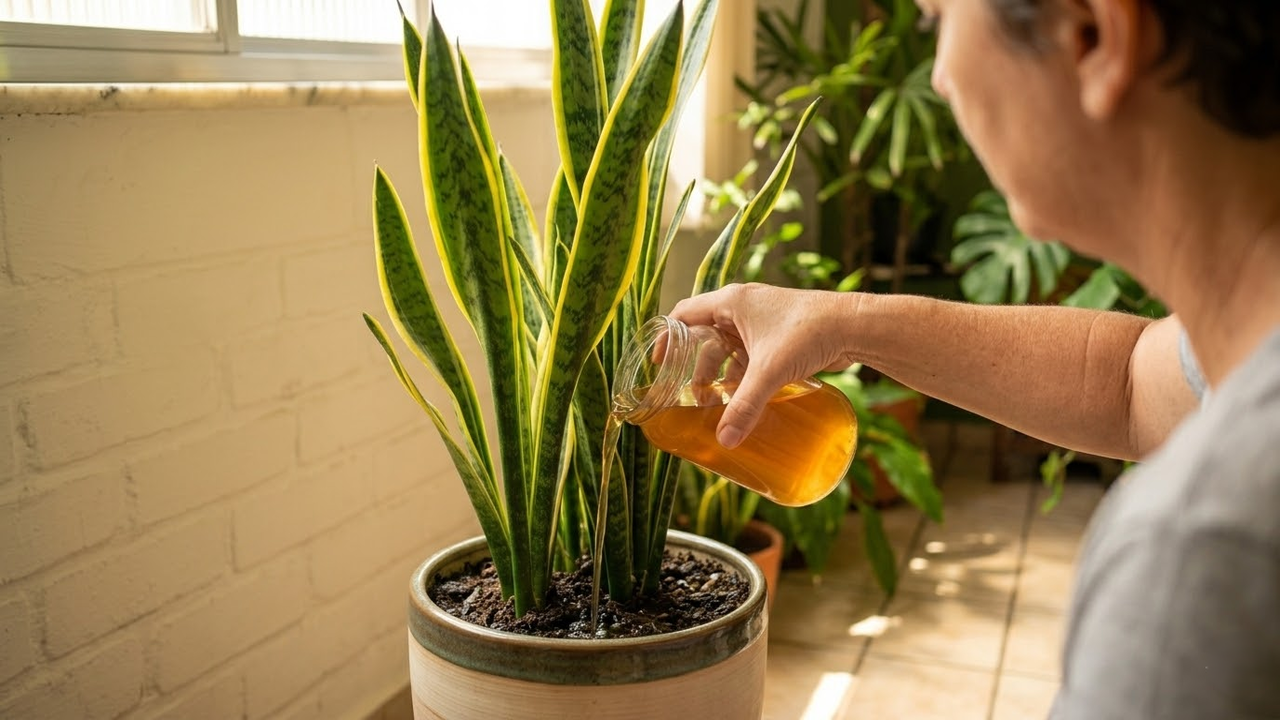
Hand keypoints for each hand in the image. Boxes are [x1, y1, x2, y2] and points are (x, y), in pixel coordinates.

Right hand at [669, 283, 857, 446]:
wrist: (854, 325)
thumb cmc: (809, 331)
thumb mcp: (769, 371)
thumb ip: (745, 406)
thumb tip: (725, 440)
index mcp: (730, 302)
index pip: (684, 315)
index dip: (667, 338)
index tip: (658, 363)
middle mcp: (743, 307)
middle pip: (707, 338)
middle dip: (700, 368)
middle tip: (696, 396)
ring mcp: (763, 319)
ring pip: (731, 347)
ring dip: (724, 373)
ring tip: (721, 402)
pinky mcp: (781, 332)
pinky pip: (752, 352)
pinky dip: (746, 372)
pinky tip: (749, 395)